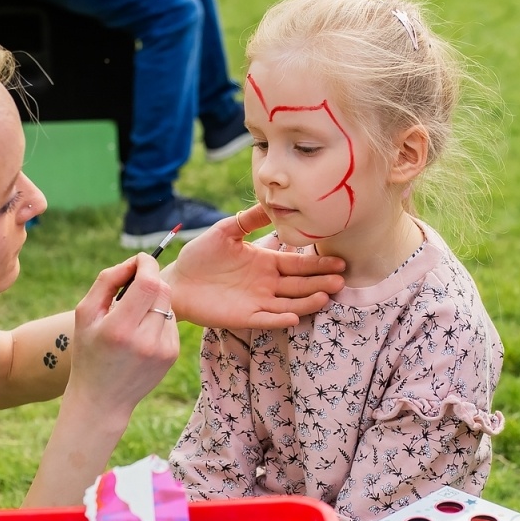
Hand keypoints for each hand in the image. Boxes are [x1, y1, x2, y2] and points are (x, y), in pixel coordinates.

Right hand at [66, 253, 179, 415]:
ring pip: (168, 304)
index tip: (139, 260)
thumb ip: (107, 281)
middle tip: (132, 285)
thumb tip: (134, 262)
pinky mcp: (172, 355)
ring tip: (132, 317)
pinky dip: (158, 319)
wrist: (102, 399)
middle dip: (150, 280)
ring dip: (153, 300)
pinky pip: (171, 322)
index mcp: (119, 329)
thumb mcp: (85, 314)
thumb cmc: (89, 351)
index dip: (146, 264)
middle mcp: (145, 340)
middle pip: (162, 290)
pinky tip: (141, 335)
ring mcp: (163, 349)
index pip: (148, 283)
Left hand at [164, 206, 345, 328]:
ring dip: (307, 301)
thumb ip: (249, 219)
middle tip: (341, 280)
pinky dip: (280, 318)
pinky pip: (266, 319)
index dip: (317, 263)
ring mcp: (258, 302)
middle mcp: (267, 283)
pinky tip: (293, 316)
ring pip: (289, 303)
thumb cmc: (201, 255)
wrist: (178, 281)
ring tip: (325, 296)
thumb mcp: (226, 231)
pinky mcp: (245, 317)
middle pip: (300, 284)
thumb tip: (273, 202)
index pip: (297, 263)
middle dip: (321, 282)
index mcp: (265, 262)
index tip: (338, 261)